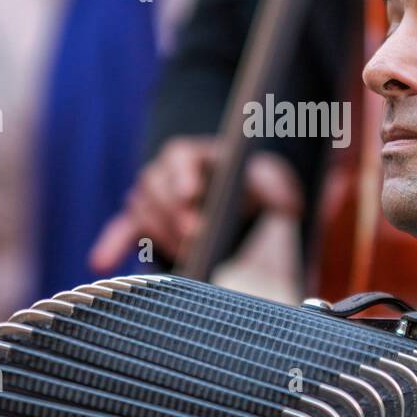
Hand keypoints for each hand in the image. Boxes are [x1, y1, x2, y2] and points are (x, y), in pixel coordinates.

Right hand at [89, 137, 304, 273]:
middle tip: (194, 234)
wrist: (230, 192)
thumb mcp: (271, 180)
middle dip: (174, 211)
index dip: (183, 174)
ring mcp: (152, 196)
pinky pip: (121, 229)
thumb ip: (285, 188)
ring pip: (142, 208)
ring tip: (180, 252)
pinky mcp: (142, 221)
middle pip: (157, 185)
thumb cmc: (251, 184)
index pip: (181, 157)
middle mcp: (168, 171)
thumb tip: (315, 194)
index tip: (192, 190)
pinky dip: (110, 243)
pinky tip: (100, 262)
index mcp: (196, 154)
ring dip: (157, 230)